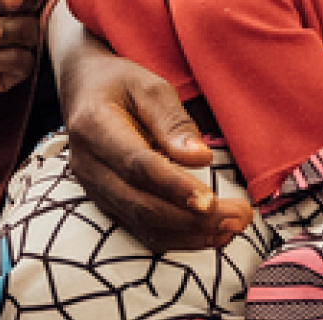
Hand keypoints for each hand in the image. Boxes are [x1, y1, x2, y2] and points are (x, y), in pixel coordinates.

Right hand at [52, 5, 252, 249]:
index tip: (211, 200)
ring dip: (190, 234)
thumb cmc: (119, 84)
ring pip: (141, 224)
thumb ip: (174, 122)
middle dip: (192, 218)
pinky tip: (210, 234)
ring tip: (232, 229)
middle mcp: (89, 165)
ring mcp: (95, 188)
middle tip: (238, 217)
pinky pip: (141, 229)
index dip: (174, 186)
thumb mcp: (148, 86)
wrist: (84, 93)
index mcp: (94, 126)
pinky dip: (177, 238)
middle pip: (140, 203)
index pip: (137, 165)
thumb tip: (200, 158)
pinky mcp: (107, 203)